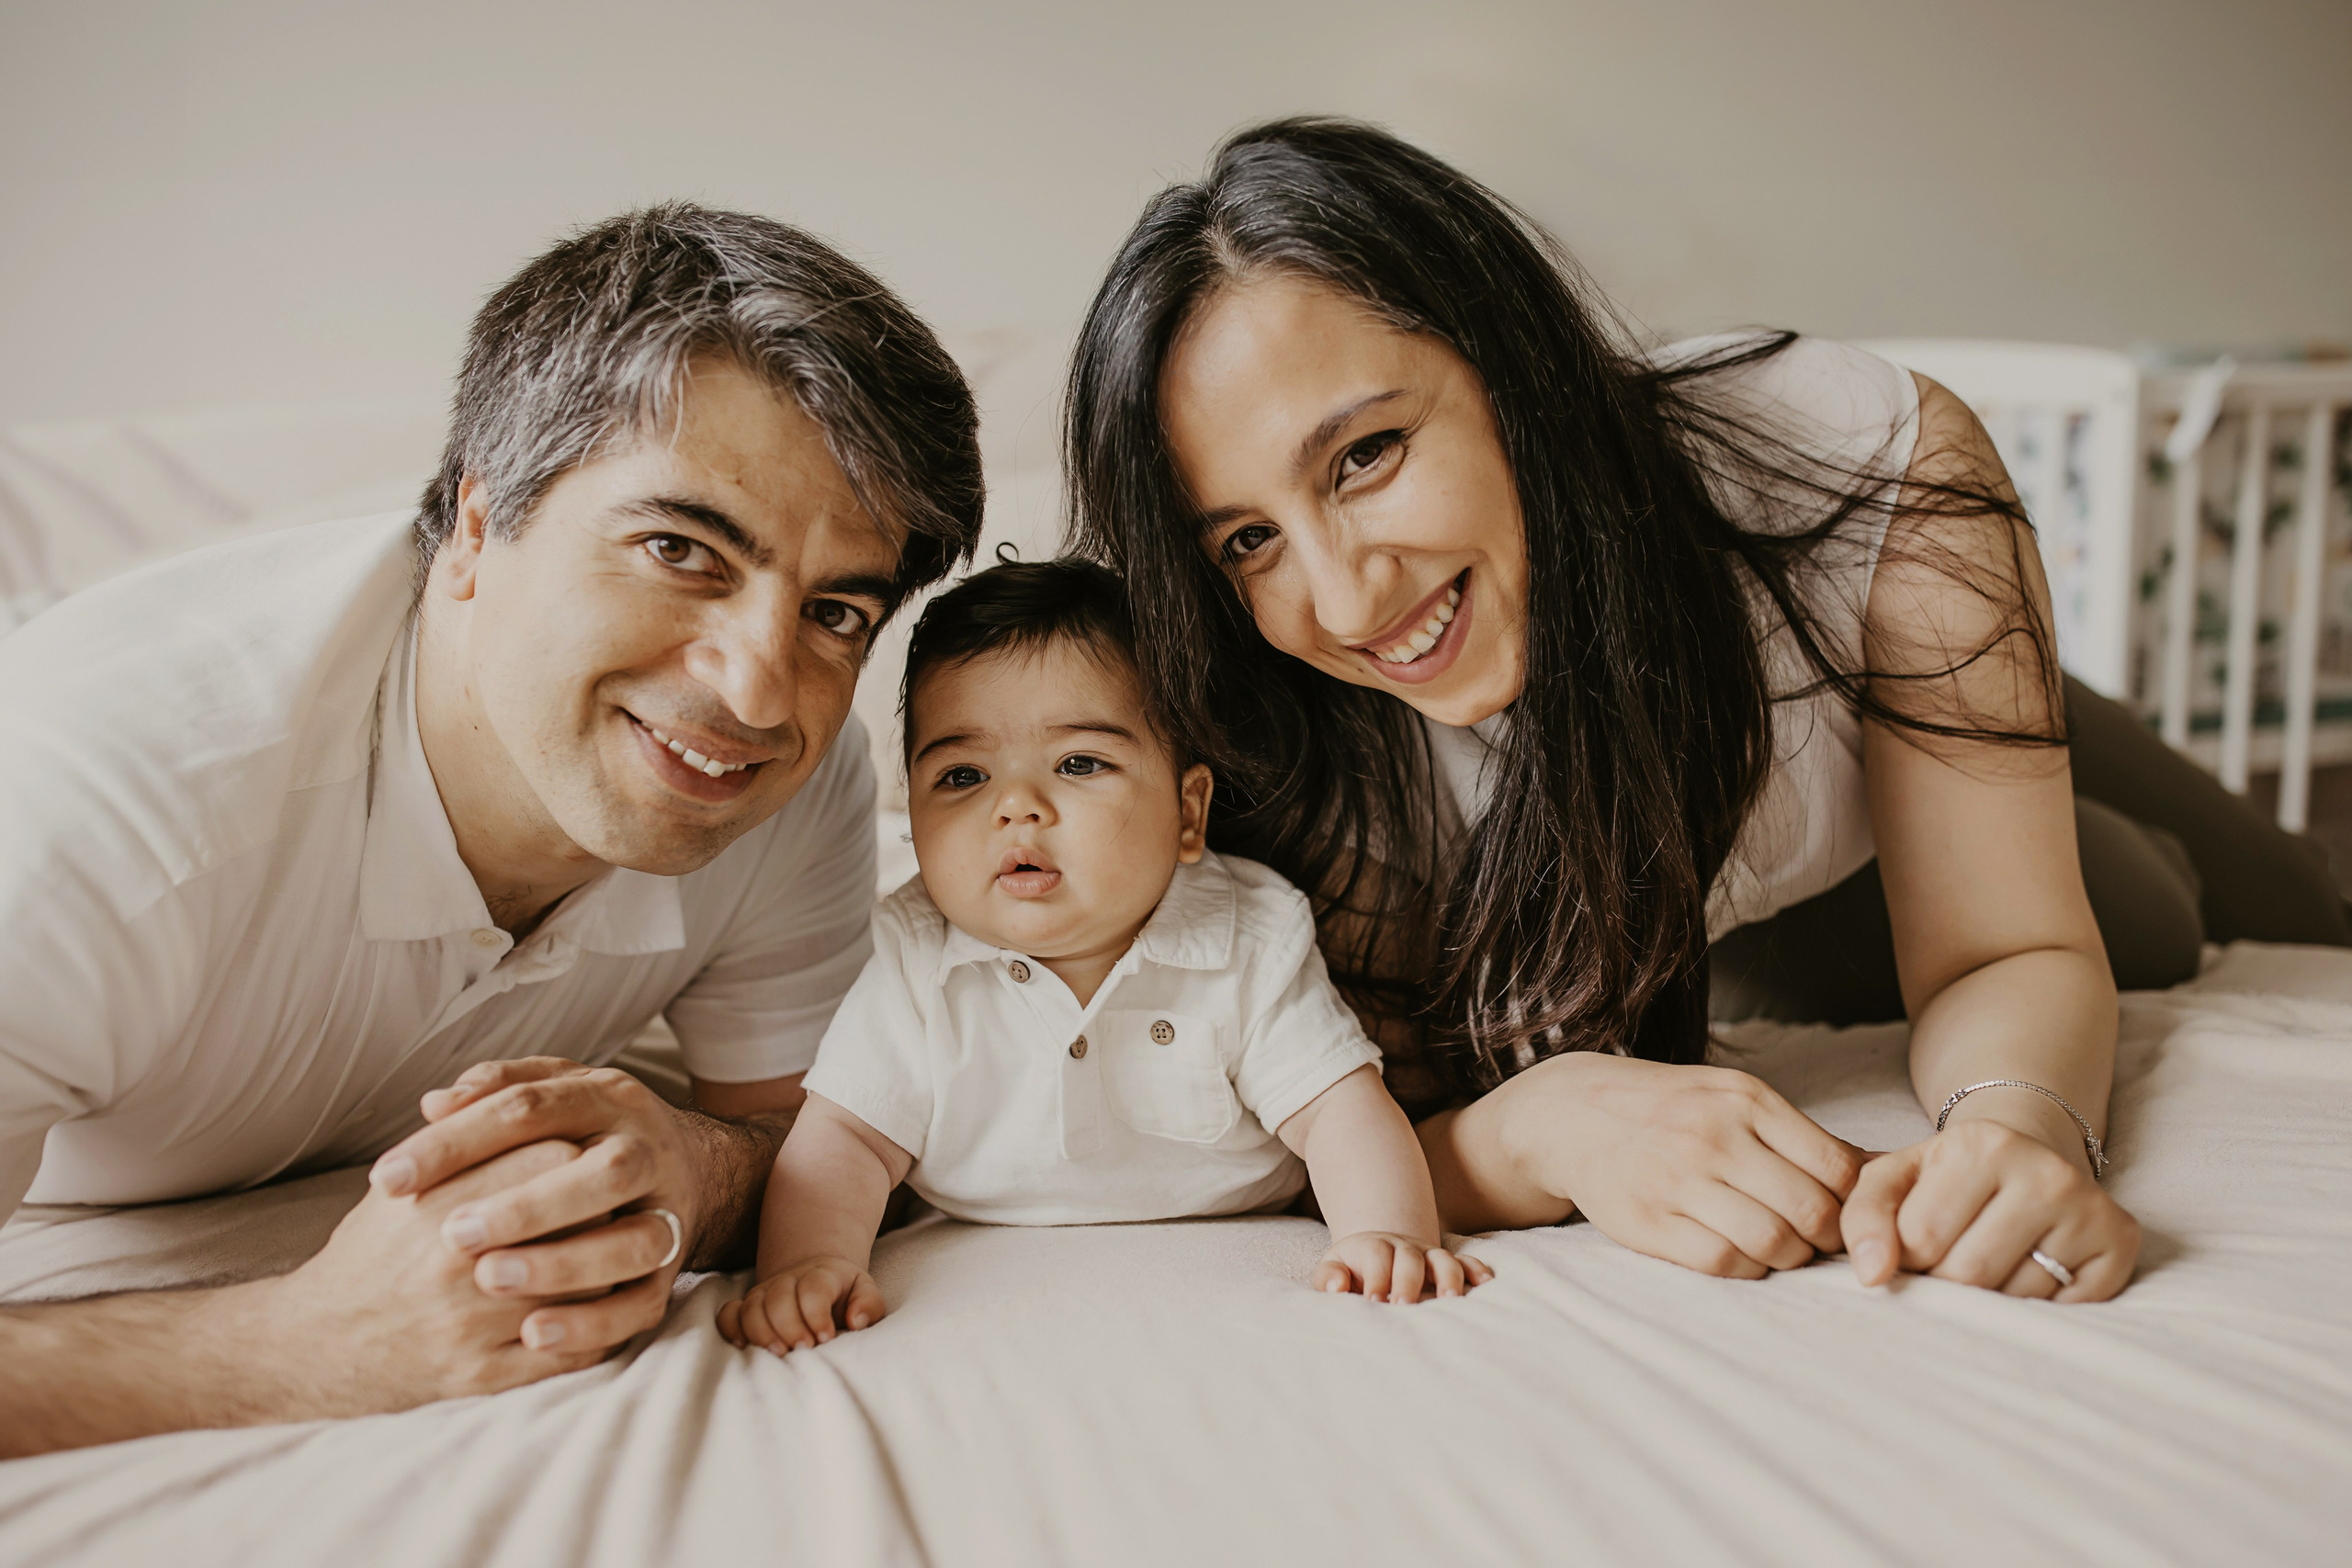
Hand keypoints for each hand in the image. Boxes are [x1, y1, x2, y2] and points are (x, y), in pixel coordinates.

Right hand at [260, 1139, 608, 1411]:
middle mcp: (457, 1266)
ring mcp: (472, 1326)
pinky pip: (571, 1353)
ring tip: (614, 1250)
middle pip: (580, 1221)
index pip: (554, 1161)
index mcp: (441, 1205)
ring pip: (588, 1288)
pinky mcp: (481, 1377)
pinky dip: (597, 1328)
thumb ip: (459, 1139)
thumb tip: (518, 1093)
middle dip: (602, 1208)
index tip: (586, 1154)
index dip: (580, 1154)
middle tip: (612, 1202)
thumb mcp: (401, 1186)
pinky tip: (599, 1306)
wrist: (316, 1345)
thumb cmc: (373, 1252)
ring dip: (610, 1268)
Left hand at [369, 1057, 700, 1353]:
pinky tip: (533, 1334)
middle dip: (528, 1205)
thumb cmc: (586, 1130)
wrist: (687, 1165)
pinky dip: (594, 1322)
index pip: (529, 1108)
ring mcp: (668, 1212)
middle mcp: (646, 1151)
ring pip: (635, 1241)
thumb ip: (495, 1091)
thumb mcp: (549, 1092)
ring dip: (564, 1263)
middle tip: (452, 1233)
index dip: (456, 1141)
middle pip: (602, 1173)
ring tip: (488, 1281)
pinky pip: (645, 1303)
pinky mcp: (673, 1271)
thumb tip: (434, 1104)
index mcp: (605, 1098)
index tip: (389, 1179)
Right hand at [717, 1257, 886, 1353]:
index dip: (817, 1314)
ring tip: (780, 1354)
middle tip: (804, 1350)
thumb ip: (868, 1304)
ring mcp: (764, 1292)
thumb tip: (855, 1321)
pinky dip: (731, 1328)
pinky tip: (744, 1345)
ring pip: (752, 1306)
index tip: (827, 1338)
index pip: (813, 1288)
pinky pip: (729, 1313)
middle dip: (790, 1326)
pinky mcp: (747, 1306)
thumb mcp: (865, 1292)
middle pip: (779, 1297)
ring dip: (762, 1332)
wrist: (817, 1278)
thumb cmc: (844, 1294)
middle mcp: (788, 1280)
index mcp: (821, 1275)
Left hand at [1313, 1232, 1491, 1302]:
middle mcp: (1404, 1247)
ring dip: (1448, 1277)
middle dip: (1408, 1281)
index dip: (1376, 1278)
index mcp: (1374, 1246)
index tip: (1373, 1303)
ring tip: (1450, 1300)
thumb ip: (1329, 1277)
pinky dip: (1477, 1270)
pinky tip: (1487, 1284)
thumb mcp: (1333, 1267)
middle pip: (1410, 1258)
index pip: (1377, 1257)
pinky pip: (1466, 1262)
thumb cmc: (1352, 1268)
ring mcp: (1428, 1254)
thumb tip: (1337, 1287)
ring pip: (1443, 1259)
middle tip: (1403, 1305)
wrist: (1376, 1250)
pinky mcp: (1445, 1263)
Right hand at [1501, 1054, 1864, 1277]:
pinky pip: (1724, 1261)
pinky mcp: (1649, 1221)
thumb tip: (1880, 1171)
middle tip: (1818, 1241)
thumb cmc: (1671, 1110)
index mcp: (1746, 1100)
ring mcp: (1678, 1179)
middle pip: (1811, 1209)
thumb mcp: (1733, 1098)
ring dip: (1790, 1257)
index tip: (1846, 1212)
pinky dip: (1748, 1267)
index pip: (1837, 1166)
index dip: (1855, 1202)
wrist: (1572, 1114)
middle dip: (1829, 1238)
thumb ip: (1798, 1134)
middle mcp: (1714, 1136)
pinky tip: (1741, 1253)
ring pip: (1772, 1241)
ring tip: (1781, 1248)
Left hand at [1841, 1119, 2138, 1300]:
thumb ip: (1863, 1217)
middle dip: (1946, 1280)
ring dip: (1989, 1296)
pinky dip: (2035, 1304)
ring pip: (2015, 1298)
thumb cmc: (1950, 1174)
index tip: (1917, 1241)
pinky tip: (2030, 1266)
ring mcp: (2089, 1207)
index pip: (1921, 1241)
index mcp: (1980, 1145)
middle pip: (1969, 1274)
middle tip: (1951, 1256)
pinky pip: (2061, 1309)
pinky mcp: (2120, 1242)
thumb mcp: (1894, 1178)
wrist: (2028, 1153)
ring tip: (1990, 1258)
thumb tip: (1871, 1275)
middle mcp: (2045, 1171)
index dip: (1908, 1256)